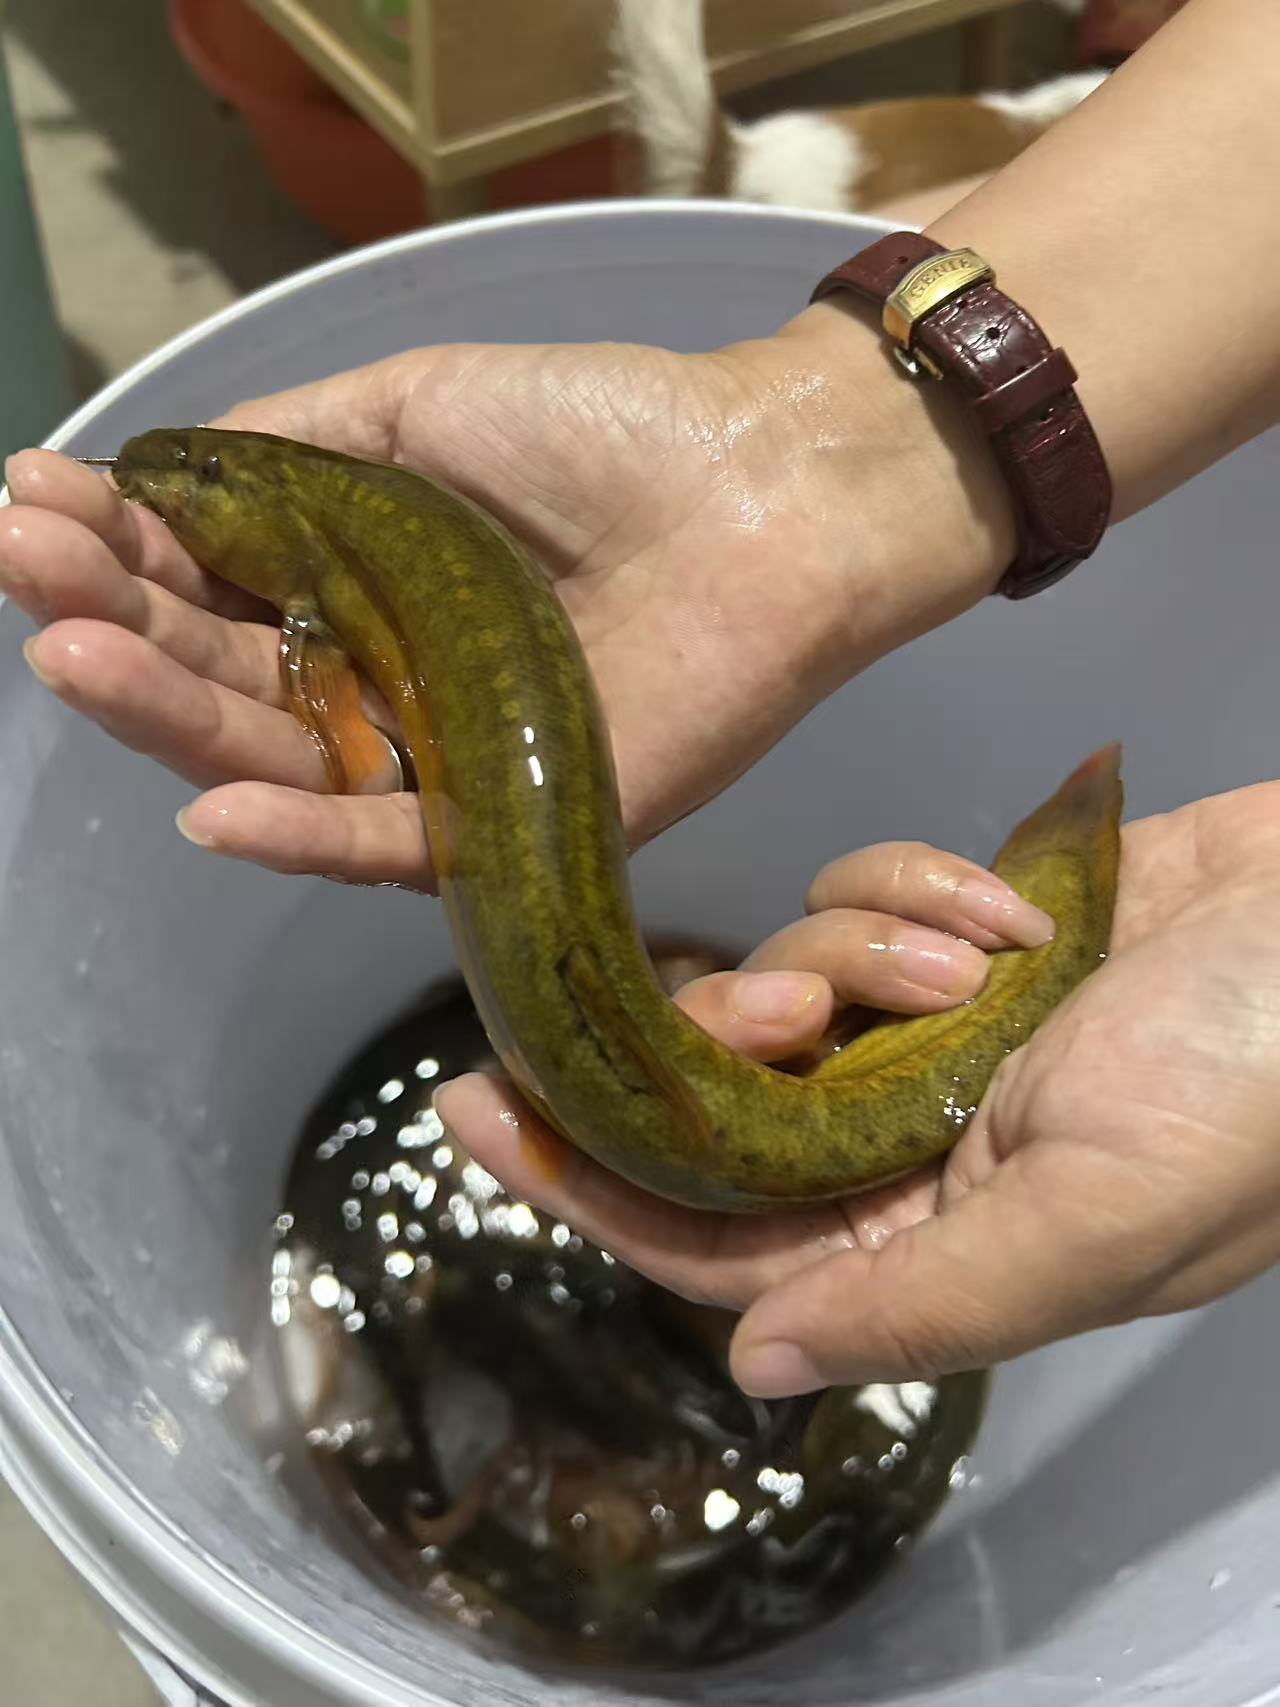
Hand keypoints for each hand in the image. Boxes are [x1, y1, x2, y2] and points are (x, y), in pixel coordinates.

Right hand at [1, 309, 1008, 886]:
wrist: (765, 486)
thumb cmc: (604, 430)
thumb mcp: (416, 407)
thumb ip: (288, 450)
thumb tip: (160, 473)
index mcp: (351, 586)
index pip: (203, 586)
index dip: (113, 550)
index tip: (23, 501)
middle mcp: (378, 682)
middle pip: (219, 678)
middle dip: (112, 621)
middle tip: (25, 566)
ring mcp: (438, 758)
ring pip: (279, 760)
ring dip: (166, 715)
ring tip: (66, 650)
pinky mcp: (509, 821)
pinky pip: (391, 845)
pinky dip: (301, 837)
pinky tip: (204, 809)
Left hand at [435, 780, 1279, 1395]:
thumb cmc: (1266, 1084)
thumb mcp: (1099, 1219)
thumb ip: (919, 1300)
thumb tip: (758, 1363)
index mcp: (935, 1241)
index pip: (710, 1233)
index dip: (581, 1178)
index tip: (466, 1105)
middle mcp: (919, 1143)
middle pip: (727, 1096)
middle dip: (729, 1036)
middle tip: (780, 994)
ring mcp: (943, 1030)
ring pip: (796, 980)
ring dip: (858, 947)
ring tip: (980, 955)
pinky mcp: (971, 932)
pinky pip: (870, 896)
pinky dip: (919, 887)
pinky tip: (1025, 902)